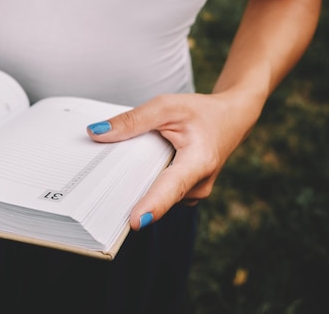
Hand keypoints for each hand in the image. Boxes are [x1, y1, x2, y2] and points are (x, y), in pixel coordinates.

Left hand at [86, 92, 259, 230]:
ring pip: (154, 193)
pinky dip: (144, 181)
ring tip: (119, 164)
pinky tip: (136, 167)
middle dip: (128, 189)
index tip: (135, 222)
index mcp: (198, 162)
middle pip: (155, 193)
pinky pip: (158, 192)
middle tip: (96, 182)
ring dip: (135, 182)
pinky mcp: (185, 195)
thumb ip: (133, 120)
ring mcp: (193, 194)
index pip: (172, 187)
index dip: (153, 205)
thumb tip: (96, 133)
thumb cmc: (201, 112)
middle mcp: (198, 185)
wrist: (232, 120)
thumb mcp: (167, 106)